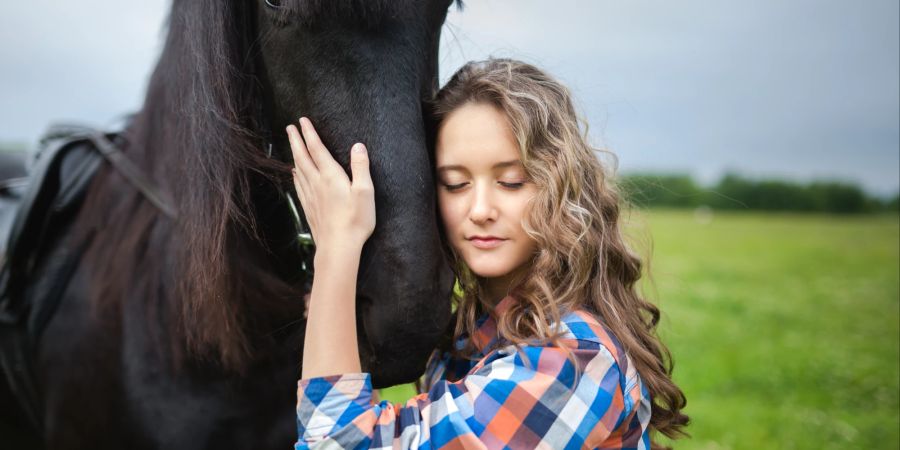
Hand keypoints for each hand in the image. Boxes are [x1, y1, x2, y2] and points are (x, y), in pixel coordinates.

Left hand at [287, 117, 375, 250]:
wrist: (338, 246)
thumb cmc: (355, 220)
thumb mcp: (365, 192)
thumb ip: (360, 167)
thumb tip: (358, 146)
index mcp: (331, 176)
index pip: (317, 149)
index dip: (310, 133)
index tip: (302, 120)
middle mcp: (317, 183)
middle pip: (303, 157)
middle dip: (296, 140)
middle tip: (289, 127)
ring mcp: (311, 196)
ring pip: (298, 170)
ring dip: (294, 154)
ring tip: (290, 145)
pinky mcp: (309, 208)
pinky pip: (299, 185)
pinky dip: (295, 175)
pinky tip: (294, 174)